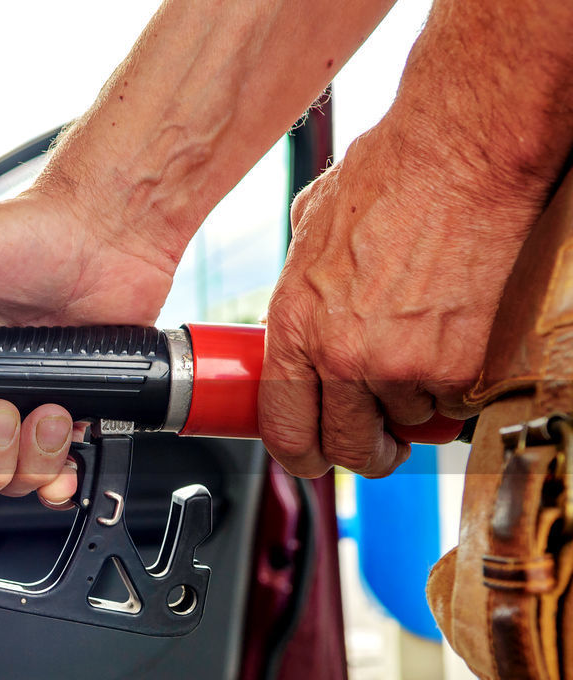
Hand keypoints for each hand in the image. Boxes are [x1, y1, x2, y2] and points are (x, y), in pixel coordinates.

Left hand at [259, 115, 544, 477]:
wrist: (458, 156)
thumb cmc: (387, 180)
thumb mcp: (308, 238)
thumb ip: (299, 296)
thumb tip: (294, 324)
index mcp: (295, 329)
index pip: (284, 429)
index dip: (301, 456)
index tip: (315, 457)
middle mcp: (342, 357)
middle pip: (349, 449)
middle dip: (367, 454)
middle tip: (381, 441)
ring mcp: (402, 366)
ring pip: (410, 423)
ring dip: (417, 403)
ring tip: (426, 350)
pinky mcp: (462, 365)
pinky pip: (458, 403)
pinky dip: (460, 385)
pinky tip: (458, 339)